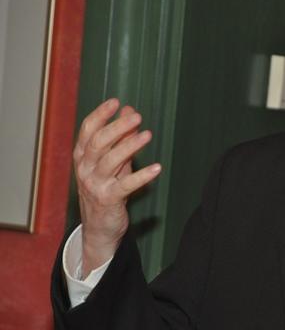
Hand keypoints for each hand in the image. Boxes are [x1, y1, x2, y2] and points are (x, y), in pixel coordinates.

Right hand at [73, 99, 161, 276]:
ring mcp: (95, 185)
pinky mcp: (108, 200)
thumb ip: (120, 137)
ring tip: (147, 134)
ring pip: (110, 161)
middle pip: (98, 143)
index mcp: (83, 157)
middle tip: (137, 116)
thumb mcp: (113, 161)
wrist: (99, 227)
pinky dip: (142, 176)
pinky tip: (157, 168)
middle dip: (117, 127)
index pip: (87, 131)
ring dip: (129, 146)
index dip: (100, 115)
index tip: (115, 102)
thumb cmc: (107, 188)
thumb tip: (129, 111)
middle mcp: (85, 169)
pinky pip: (126, 186)